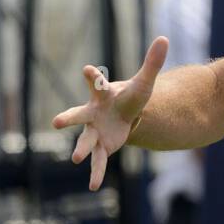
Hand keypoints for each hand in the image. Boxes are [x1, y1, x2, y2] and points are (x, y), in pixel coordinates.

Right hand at [52, 37, 168, 190]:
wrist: (126, 115)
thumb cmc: (131, 96)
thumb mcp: (144, 82)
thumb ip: (152, 62)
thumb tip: (165, 38)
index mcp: (103, 95)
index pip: (97, 83)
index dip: (93, 76)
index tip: (88, 70)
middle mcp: (93, 113)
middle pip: (79, 114)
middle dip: (69, 117)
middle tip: (58, 121)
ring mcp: (94, 131)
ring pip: (85, 140)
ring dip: (81, 148)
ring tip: (75, 158)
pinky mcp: (101, 146)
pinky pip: (98, 161)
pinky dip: (96, 173)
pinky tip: (94, 186)